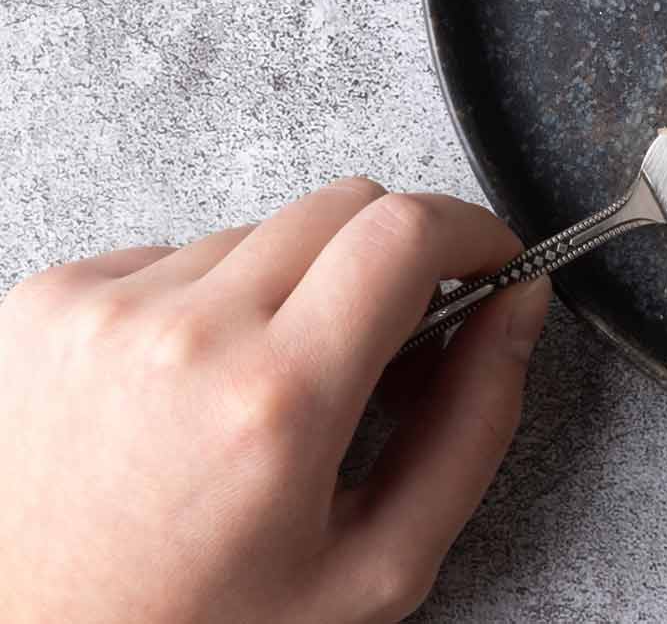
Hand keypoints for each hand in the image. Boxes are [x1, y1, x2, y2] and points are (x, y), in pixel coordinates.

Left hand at [0, 178, 549, 623]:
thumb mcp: (378, 565)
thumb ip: (474, 425)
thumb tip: (516, 308)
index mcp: (277, 401)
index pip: (406, 230)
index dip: (470, 231)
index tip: (486, 259)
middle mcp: (184, 334)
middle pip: (343, 204)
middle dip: (395, 255)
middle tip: (391, 336)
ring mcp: (103, 309)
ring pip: (260, 231)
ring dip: (292, 287)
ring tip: (265, 390)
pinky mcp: (46, 301)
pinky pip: (172, 254)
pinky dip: (205, 302)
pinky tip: (189, 389)